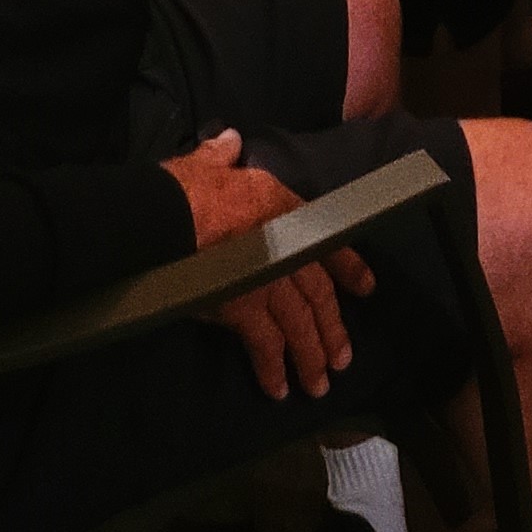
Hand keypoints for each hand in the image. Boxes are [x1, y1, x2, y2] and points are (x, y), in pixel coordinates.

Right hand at [159, 129, 374, 403]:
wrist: (164, 219)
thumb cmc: (184, 189)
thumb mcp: (207, 162)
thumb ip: (223, 155)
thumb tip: (229, 141)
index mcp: (282, 207)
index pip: (326, 240)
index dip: (348, 266)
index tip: (366, 288)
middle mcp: (285, 247)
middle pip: (318, 294)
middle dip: (332, 329)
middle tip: (342, 361)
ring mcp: (268, 281)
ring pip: (301, 325)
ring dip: (311, 357)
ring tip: (318, 386)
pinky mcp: (244, 310)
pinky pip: (266, 346)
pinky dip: (272, 370)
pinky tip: (277, 391)